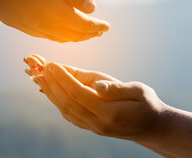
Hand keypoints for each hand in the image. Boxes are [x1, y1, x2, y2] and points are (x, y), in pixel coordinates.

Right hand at [0, 0, 109, 42]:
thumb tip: (91, 8)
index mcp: (56, 14)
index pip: (83, 26)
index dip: (97, 27)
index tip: (107, 27)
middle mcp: (45, 26)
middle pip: (73, 36)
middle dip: (89, 34)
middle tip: (100, 31)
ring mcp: (32, 28)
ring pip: (60, 38)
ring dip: (75, 37)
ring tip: (85, 32)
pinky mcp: (22, 26)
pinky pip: (47, 36)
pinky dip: (61, 36)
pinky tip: (62, 30)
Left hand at [23, 54, 166, 140]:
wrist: (153, 127)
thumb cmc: (148, 104)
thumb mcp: (139, 91)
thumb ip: (117, 89)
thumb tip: (98, 86)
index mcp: (110, 113)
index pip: (79, 93)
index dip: (63, 78)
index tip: (51, 63)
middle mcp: (98, 123)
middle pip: (67, 102)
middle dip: (51, 84)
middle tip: (38, 67)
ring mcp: (93, 128)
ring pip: (65, 110)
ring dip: (50, 93)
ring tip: (38, 77)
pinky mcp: (91, 127)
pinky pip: (69, 114)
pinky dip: (57, 102)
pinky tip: (50, 91)